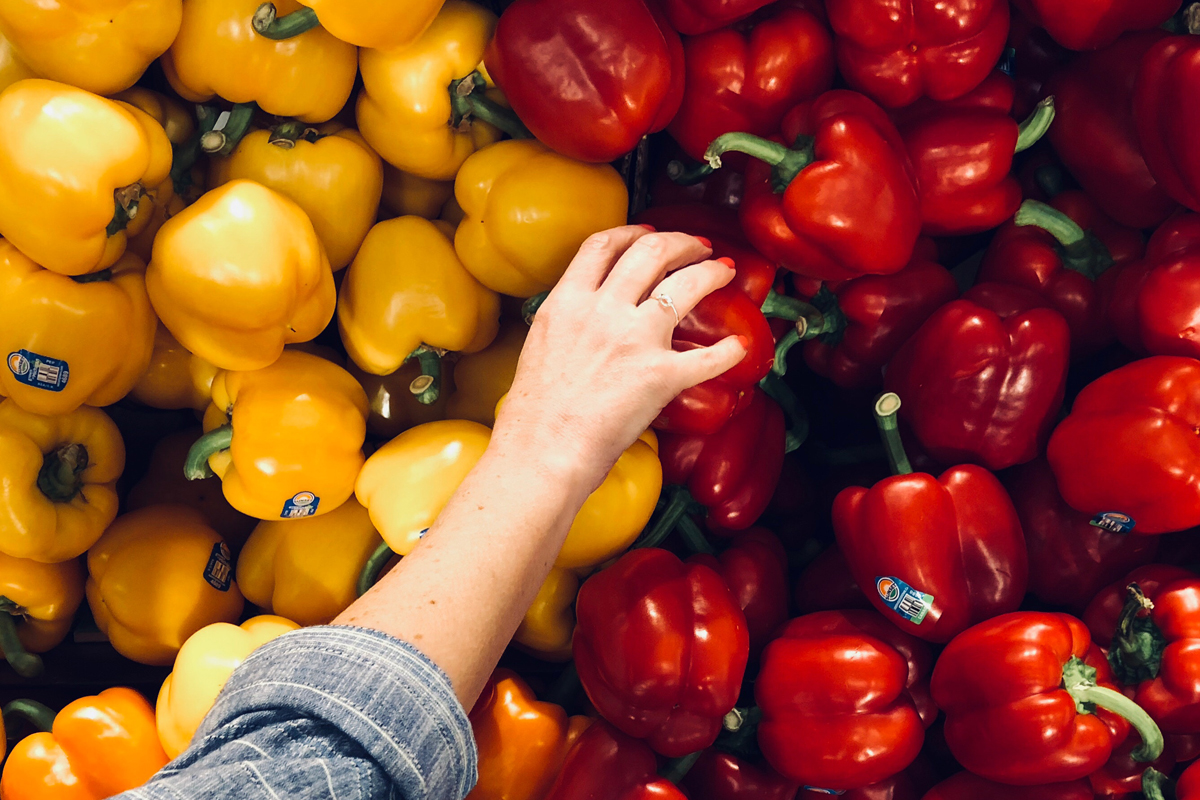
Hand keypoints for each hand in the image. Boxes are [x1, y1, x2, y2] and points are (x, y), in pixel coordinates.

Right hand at [493, 225, 745, 492]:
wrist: (542, 450)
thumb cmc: (535, 413)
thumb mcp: (540, 345)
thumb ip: (567, 321)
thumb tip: (585, 317)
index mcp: (567, 302)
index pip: (602, 246)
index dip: (633, 232)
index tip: (650, 232)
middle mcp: (603, 311)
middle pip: (651, 251)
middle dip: (683, 242)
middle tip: (699, 247)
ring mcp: (634, 339)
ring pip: (686, 284)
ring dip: (712, 272)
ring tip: (725, 271)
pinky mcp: (660, 375)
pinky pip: (708, 357)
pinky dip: (729, 351)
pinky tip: (740, 346)